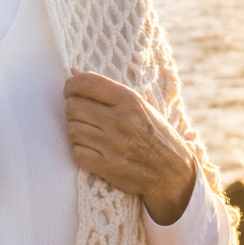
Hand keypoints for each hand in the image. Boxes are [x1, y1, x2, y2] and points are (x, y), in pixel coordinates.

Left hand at [64, 70, 195, 224]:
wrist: (173, 173)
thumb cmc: (154, 135)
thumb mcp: (139, 106)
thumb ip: (106, 90)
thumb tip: (73, 71)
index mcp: (130, 100)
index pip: (86, 82)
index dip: (71, 85)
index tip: (70, 91)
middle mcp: (122, 120)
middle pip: (73, 106)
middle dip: (73, 110)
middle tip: (82, 116)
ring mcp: (115, 145)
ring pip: (72, 130)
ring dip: (76, 132)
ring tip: (90, 134)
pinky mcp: (109, 167)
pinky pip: (76, 154)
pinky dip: (80, 153)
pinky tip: (92, 151)